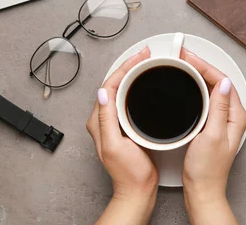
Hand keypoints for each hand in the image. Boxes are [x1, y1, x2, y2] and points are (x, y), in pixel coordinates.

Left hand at [86, 47, 157, 224]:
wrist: (137, 191)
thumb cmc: (129, 174)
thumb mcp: (117, 145)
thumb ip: (107, 119)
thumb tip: (103, 93)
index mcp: (99, 121)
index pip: (110, 84)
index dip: (126, 67)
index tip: (140, 56)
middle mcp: (104, 119)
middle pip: (115, 83)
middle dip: (130, 65)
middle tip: (145, 54)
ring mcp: (114, 122)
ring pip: (122, 89)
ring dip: (133, 74)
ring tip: (146, 63)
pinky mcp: (125, 126)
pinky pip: (128, 99)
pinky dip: (137, 87)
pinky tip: (145, 84)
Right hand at [180, 49, 245, 224]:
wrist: (202, 190)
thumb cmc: (207, 169)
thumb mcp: (212, 135)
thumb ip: (218, 108)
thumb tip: (223, 82)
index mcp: (235, 115)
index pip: (221, 80)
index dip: (204, 65)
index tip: (188, 57)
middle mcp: (231, 116)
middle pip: (217, 81)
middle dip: (200, 66)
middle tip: (182, 56)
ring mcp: (222, 120)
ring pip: (211, 88)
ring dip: (197, 75)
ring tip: (183, 65)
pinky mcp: (212, 125)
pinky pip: (206, 98)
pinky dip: (195, 88)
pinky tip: (186, 86)